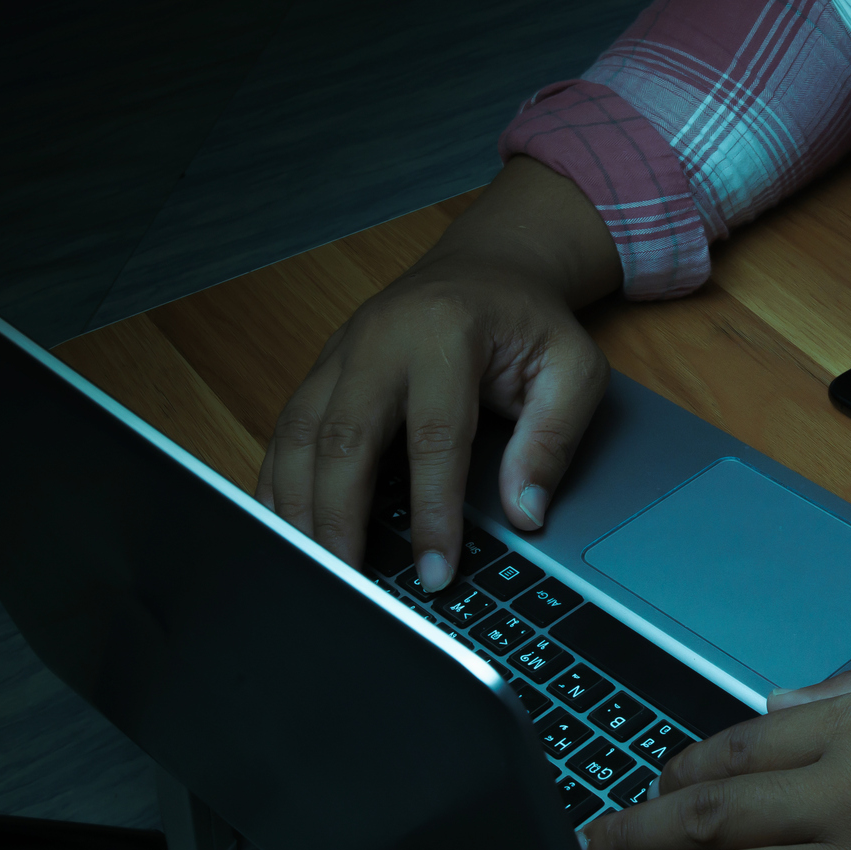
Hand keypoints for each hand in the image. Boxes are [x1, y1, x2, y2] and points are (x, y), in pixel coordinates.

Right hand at [256, 156, 619, 588]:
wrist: (488, 266)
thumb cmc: (530, 321)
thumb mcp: (573, 368)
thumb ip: (553, 439)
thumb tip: (526, 512)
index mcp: (445, 334)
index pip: (433, 439)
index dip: (432, 513)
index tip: (436, 571)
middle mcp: (379, 339)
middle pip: (342, 439)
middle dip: (339, 518)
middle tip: (348, 583)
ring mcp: (341, 353)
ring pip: (298, 436)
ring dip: (298, 507)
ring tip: (312, 568)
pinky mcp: (321, 370)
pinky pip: (285, 431)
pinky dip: (278, 484)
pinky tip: (285, 528)